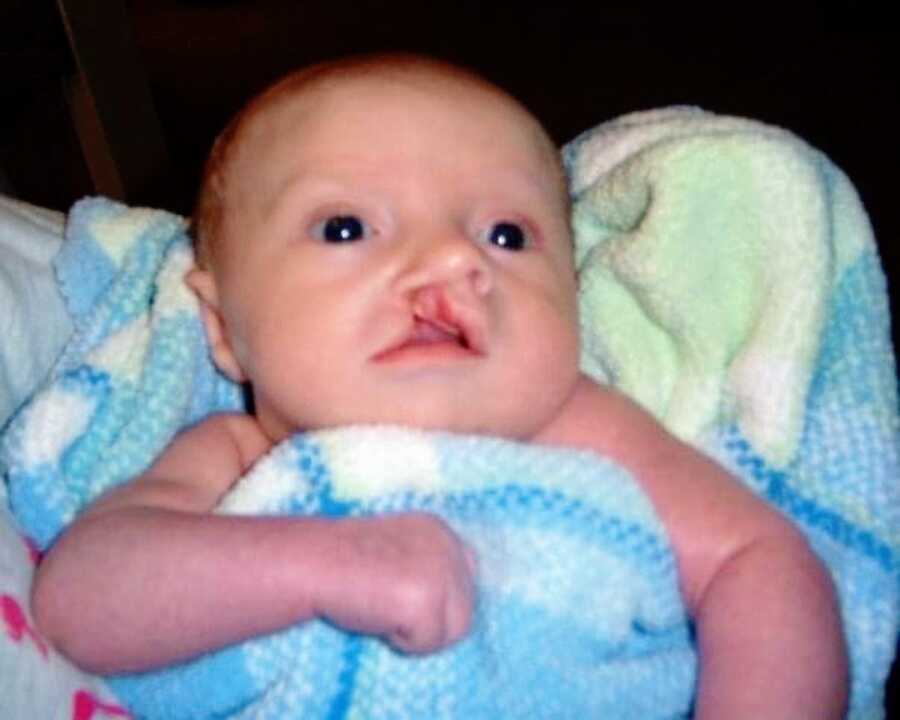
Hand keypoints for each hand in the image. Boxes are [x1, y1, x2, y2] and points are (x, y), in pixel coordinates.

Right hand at [315, 513, 476, 653]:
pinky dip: (401, 642)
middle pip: (464, 609)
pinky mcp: (427, 601)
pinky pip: (428, 644)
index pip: (466, 574)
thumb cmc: (342, 560)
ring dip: (418, 633)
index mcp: (440, 530)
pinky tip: (375, 616)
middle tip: (386, 606)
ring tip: (381, 610)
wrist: (312, 561)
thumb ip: (426, 564)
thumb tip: (448, 605)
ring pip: (453, 631)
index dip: (440, 597)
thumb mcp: (395, 549)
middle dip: (429, 620)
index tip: (406, 599)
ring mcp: (441, 573)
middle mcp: (449, 547)